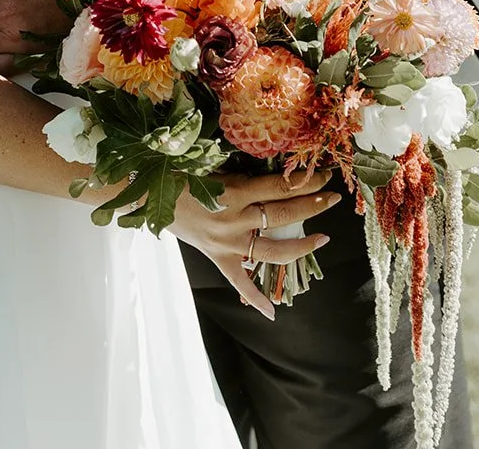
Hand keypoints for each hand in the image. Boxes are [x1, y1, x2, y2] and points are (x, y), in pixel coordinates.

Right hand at [170, 169, 340, 319]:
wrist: (145, 192)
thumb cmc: (176, 171)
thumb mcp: (211, 166)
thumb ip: (240, 174)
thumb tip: (270, 177)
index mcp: (234, 191)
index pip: (281, 187)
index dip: (306, 181)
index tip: (323, 174)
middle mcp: (235, 219)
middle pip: (284, 214)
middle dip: (312, 205)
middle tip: (332, 197)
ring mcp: (228, 243)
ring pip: (273, 250)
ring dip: (301, 246)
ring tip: (321, 238)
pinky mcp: (218, 258)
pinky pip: (239, 281)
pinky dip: (254, 297)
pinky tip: (272, 312)